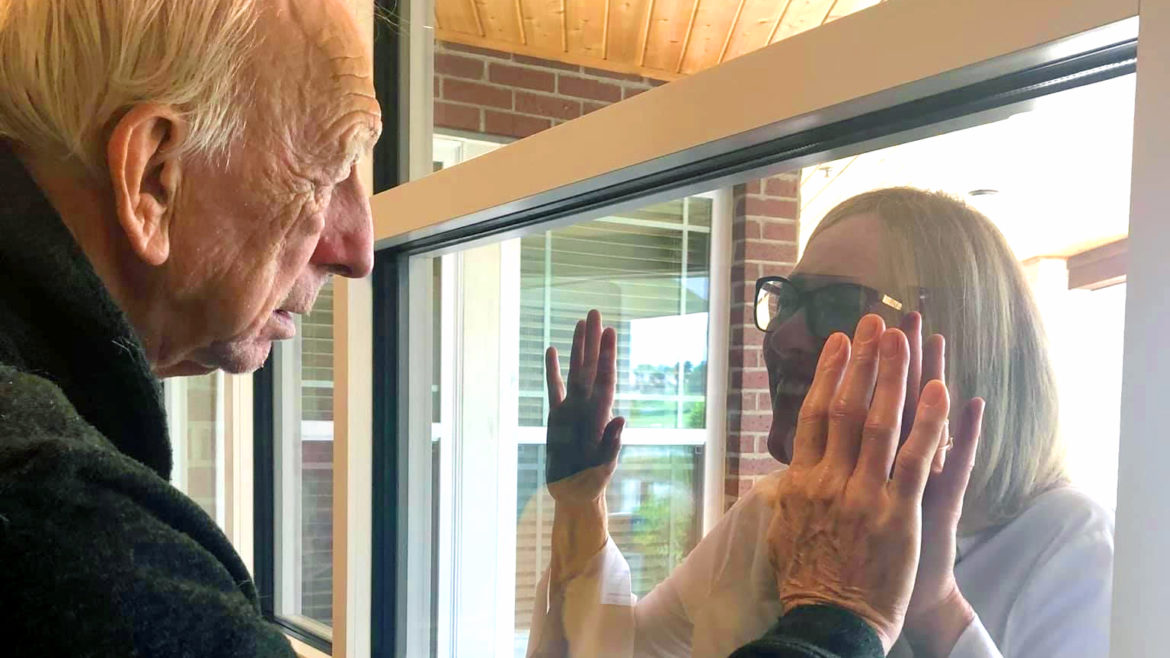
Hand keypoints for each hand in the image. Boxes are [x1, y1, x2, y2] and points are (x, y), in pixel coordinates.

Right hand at [544, 309, 624, 504]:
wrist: (575, 495)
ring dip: (578, 348)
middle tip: (594, 312)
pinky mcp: (557, 417)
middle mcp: (587, 407)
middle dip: (593, 340)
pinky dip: (553, 370)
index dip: (607, 355)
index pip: (604, 379)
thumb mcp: (603, 467)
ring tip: (579, 323)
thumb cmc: (592, 484)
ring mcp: (572, 409)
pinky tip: (553, 350)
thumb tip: (620, 418)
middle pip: (591, 367)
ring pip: (574, 371)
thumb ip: (611, 444)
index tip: (609, 331)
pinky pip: (554, 388)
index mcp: (599, 416)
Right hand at [767, 314, 974, 651]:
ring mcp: (864, 494)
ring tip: (903, 335)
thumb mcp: (784, 531)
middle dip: (861, 360)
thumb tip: (782, 472)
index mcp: (802, 482)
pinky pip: (916, 457)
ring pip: (880, 422)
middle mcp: (829, 480)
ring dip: (892, 374)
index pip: (814, 414)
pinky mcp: (898, 512)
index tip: (838, 342)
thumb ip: (787, 495)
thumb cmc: (807, 580)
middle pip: (846, 406)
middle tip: (872, 321)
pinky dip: (929, 420)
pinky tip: (939, 387)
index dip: (827, 374)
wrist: (830, 621)